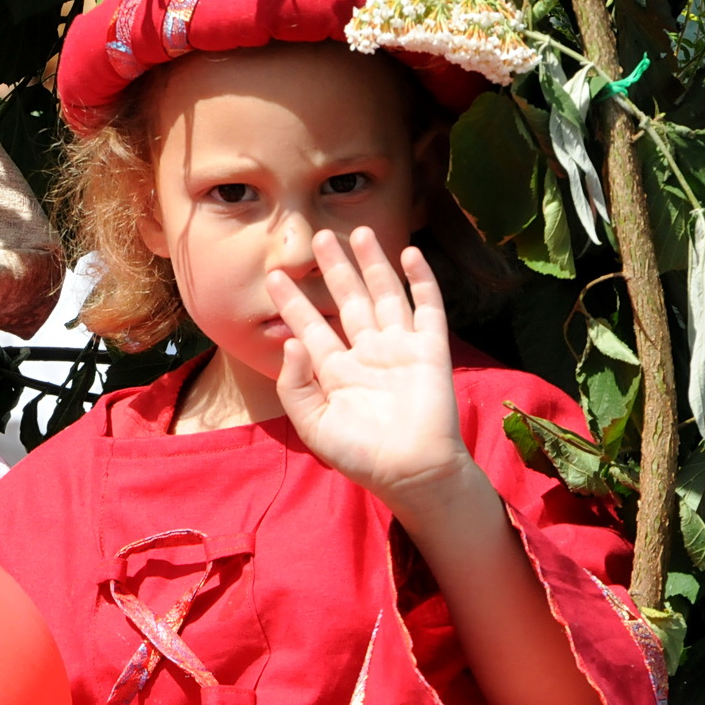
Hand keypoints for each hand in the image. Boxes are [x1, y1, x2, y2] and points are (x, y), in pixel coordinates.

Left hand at [265, 227, 469, 511]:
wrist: (411, 473)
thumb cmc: (360, 456)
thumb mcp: (313, 425)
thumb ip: (295, 385)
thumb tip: (291, 341)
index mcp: (336, 372)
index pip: (310, 326)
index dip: (293, 301)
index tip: (273, 275)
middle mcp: (367, 354)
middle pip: (348, 300)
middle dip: (334, 268)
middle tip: (319, 236)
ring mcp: (400, 349)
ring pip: (384, 295)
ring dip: (373, 264)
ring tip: (360, 231)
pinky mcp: (430, 351)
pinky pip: (427, 308)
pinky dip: (420, 280)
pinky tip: (409, 254)